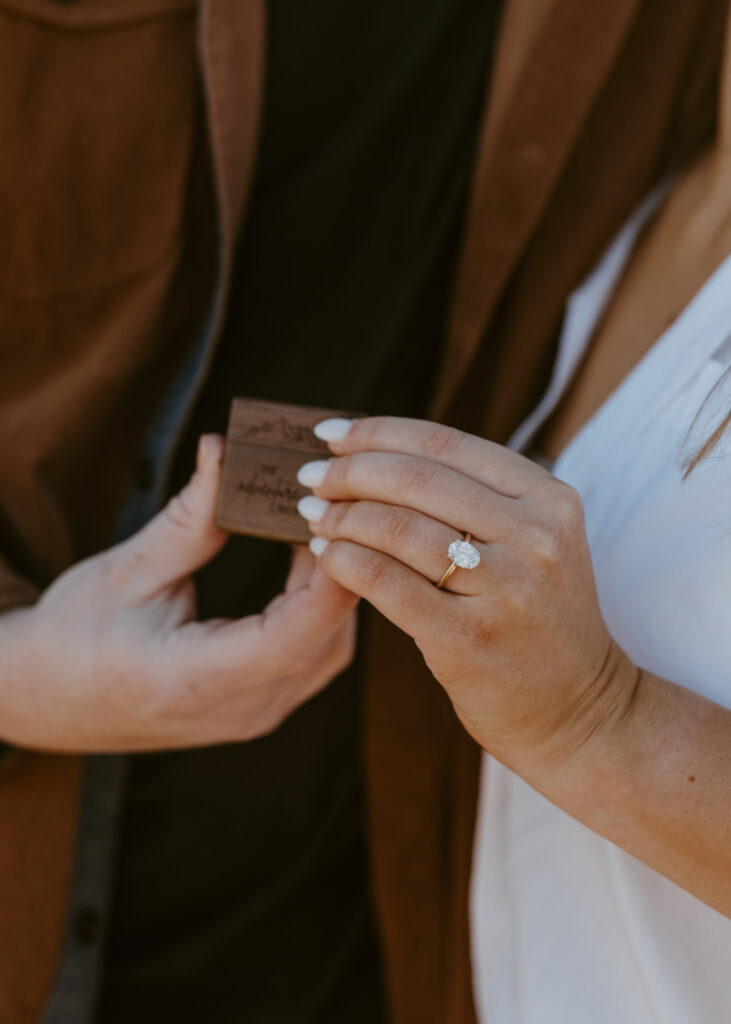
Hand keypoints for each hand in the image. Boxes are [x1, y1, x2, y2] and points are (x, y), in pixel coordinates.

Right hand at [0, 435, 357, 752]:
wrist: (51, 699)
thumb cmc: (75, 636)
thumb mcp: (127, 570)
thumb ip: (189, 518)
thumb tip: (224, 451)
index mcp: (192, 682)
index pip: (291, 637)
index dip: (326, 577)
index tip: (332, 516)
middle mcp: (237, 712)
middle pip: (324, 640)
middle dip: (340, 566)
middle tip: (330, 500)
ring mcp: (255, 716)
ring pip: (331, 649)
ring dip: (335, 584)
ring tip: (316, 523)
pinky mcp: (262, 705)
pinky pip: (316, 654)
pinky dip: (322, 605)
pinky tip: (306, 559)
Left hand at [298, 416, 636, 773]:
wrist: (580, 711)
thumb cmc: (540, 620)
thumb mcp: (538, 543)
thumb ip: (483, 497)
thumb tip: (384, 454)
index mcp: (550, 500)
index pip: (446, 444)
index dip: (377, 432)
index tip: (330, 434)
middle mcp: (534, 538)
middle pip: (415, 479)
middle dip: (349, 472)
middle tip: (311, 478)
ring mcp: (504, 590)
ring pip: (395, 527)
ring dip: (340, 516)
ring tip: (313, 515)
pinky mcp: (466, 640)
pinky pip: (385, 582)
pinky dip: (344, 561)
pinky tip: (326, 555)